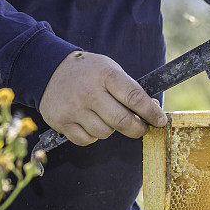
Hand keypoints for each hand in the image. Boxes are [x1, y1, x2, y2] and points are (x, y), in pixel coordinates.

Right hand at [40, 51, 166, 145]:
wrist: (48, 69)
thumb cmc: (89, 73)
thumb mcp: (111, 70)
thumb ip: (131, 90)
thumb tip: (154, 111)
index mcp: (106, 75)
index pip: (135, 98)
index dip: (152, 113)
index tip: (160, 121)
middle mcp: (89, 92)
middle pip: (123, 122)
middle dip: (138, 129)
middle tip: (141, 128)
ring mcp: (74, 107)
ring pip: (105, 133)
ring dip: (111, 129)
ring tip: (104, 116)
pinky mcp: (61, 121)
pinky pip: (87, 140)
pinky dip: (92, 135)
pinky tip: (88, 122)